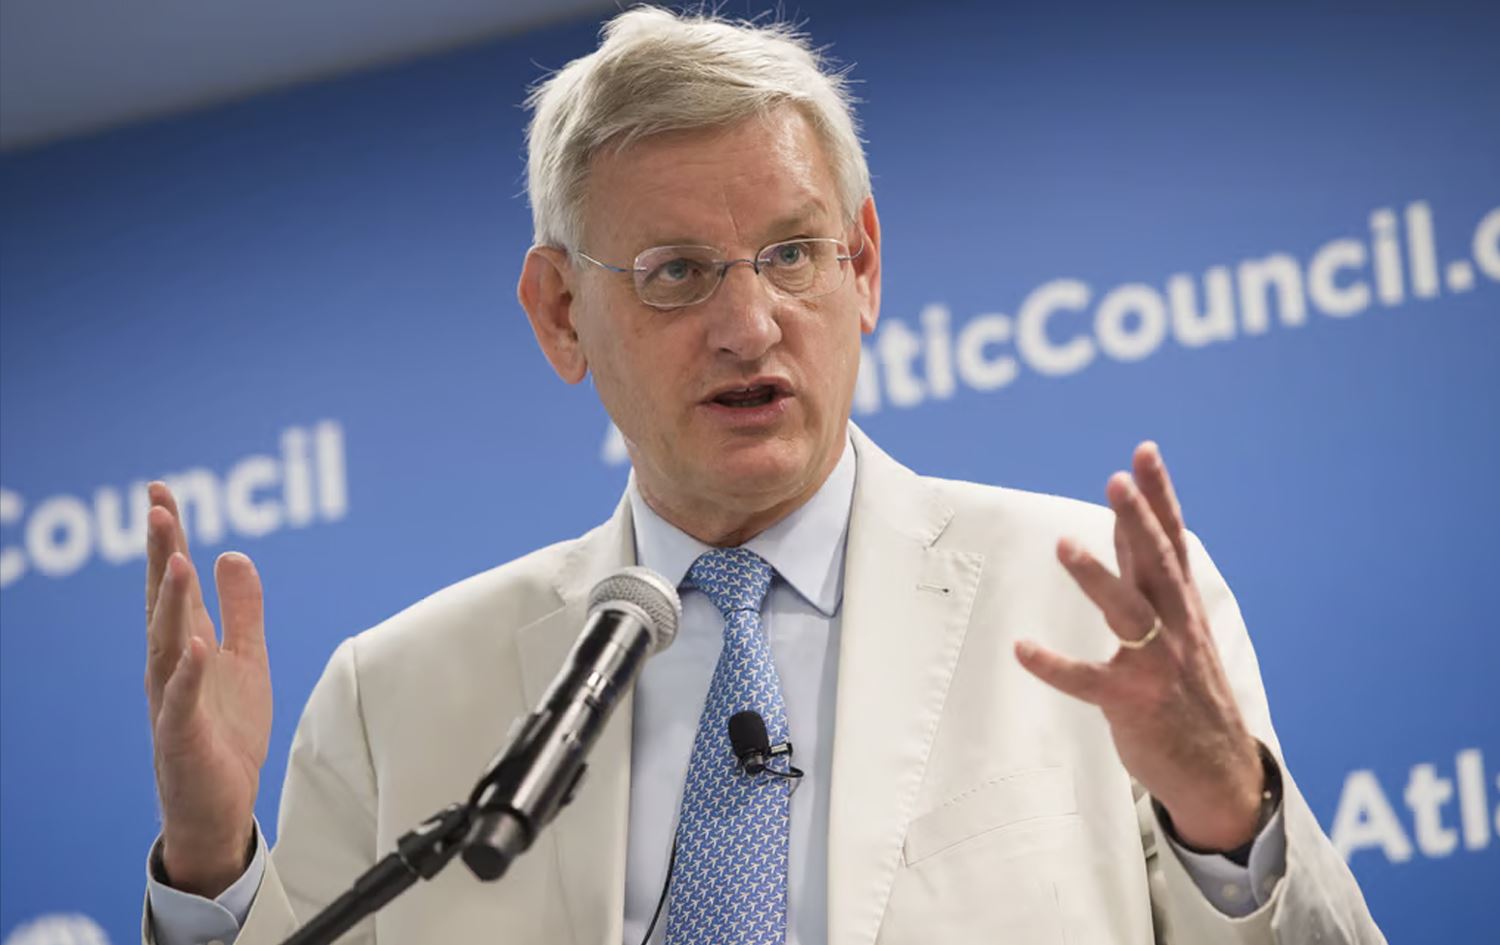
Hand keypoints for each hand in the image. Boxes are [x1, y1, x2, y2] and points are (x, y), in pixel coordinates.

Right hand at [145, 482, 271, 896]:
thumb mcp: (247, 658)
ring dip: (172, 604)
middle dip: (162, 556)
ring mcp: (172, 701)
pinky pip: (182, 703)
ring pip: (166, 646)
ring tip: (180, 561)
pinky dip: (187, 675)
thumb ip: (242, 608)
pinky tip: (195, 647)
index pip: (173, 582)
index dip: (169, 538)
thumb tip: (234, 553)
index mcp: (187, 642)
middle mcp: (171, 665)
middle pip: (163, 603)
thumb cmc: (228, 729)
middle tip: (158, 509)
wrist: (222, 804)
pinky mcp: (181, 738)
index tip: (161, 491)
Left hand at [1014, 443, 1264, 851]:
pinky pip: (1089, 682)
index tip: (1143, 451)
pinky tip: (1023, 650)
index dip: (1159, 495)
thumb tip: (1127, 522)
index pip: (1173, 539)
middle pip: (1156, 563)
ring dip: (1096, 578)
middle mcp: (1174, 627)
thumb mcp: (1177, 624)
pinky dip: (1056, 666)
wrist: (1217, 770)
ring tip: (1064, 545)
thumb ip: (1148, 576)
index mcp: (1181, 605)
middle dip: (1137, 520)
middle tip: (1116, 480)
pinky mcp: (1133, 703)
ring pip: (1128, 613)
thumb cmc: (1187, 688)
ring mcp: (1156, 665)